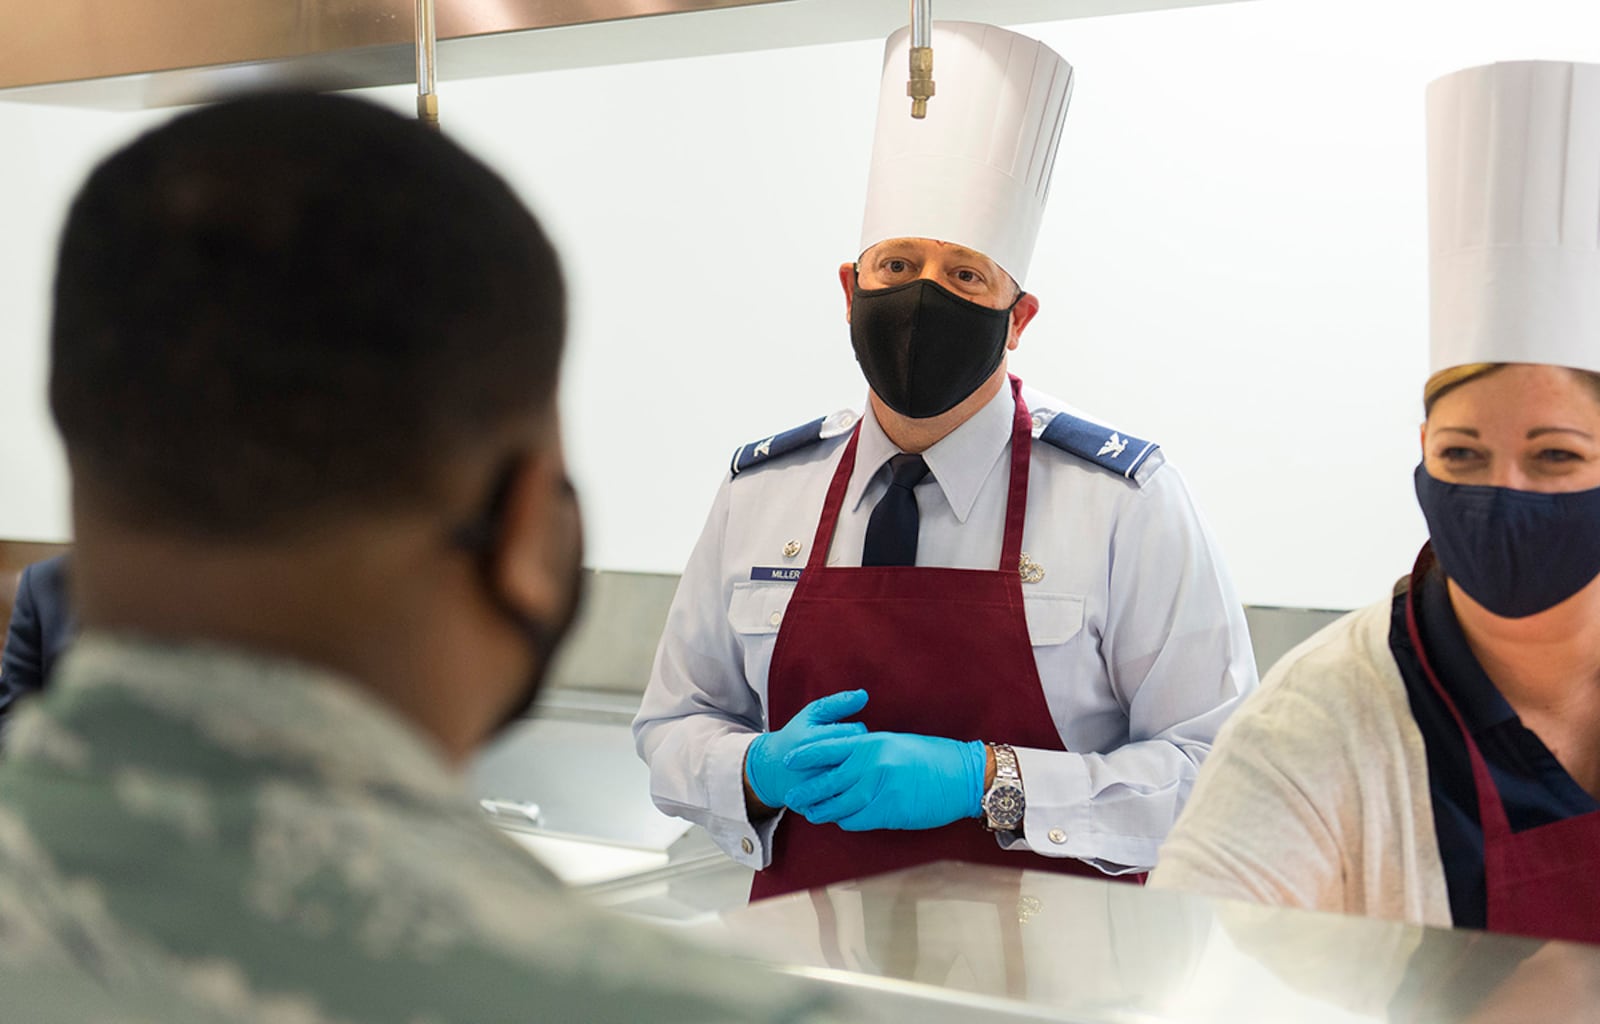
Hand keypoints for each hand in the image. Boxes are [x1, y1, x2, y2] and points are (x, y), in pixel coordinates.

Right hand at [744, 690, 868, 809]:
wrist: (771, 769)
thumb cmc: (797, 737)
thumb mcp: (812, 715)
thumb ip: (837, 703)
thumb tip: (864, 695)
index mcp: (810, 740)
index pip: (854, 734)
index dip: (858, 733)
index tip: (853, 735)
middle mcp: (810, 767)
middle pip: (855, 760)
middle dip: (860, 756)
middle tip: (856, 753)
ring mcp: (811, 790)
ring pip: (852, 785)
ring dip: (860, 778)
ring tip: (855, 770)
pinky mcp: (812, 808)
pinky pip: (843, 806)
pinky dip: (852, 800)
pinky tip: (853, 791)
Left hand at [782, 732, 985, 830]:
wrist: (963, 777)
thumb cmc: (933, 757)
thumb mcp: (896, 743)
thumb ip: (869, 750)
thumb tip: (847, 759)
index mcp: (872, 743)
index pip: (829, 748)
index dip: (806, 755)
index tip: (789, 761)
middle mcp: (872, 765)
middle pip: (827, 781)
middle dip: (807, 791)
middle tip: (792, 797)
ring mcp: (880, 790)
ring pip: (839, 805)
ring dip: (823, 811)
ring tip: (812, 814)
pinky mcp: (889, 812)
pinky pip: (857, 820)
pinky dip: (846, 821)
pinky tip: (842, 821)